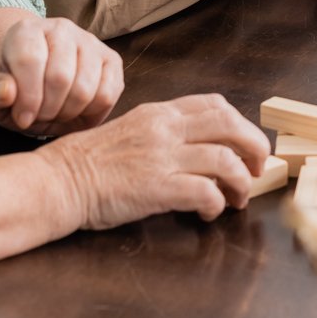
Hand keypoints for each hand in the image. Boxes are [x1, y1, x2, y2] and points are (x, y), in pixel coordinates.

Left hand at [0, 15, 123, 135]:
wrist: (39, 85)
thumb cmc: (15, 92)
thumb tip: (6, 91)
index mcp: (26, 30)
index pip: (30, 60)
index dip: (27, 97)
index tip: (22, 117)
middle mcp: (61, 28)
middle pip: (60, 77)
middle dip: (48, 109)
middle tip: (40, 116)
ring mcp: (90, 41)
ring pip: (86, 87)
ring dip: (68, 112)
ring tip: (56, 113)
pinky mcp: (112, 60)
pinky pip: (108, 94)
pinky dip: (91, 113)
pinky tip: (76, 110)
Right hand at [41, 93, 271, 228]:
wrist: (59, 181)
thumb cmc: (90, 162)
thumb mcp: (131, 130)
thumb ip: (163, 132)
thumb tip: (197, 145)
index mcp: (160, 113)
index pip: (215, 104)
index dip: (241, 123)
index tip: (246, 144)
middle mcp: (166, 130)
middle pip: (231, 127)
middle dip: (254, 148)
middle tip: (258, 169)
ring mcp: (163, 157)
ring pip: (226, 160)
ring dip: (241, 182)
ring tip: (238, 198)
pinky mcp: (158, 187)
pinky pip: (206, 191)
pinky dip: (217, 203)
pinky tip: (209, 213)